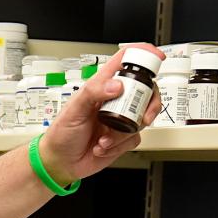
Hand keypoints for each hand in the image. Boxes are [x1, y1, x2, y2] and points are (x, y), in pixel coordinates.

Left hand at [38, 44, 164, 184]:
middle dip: (146, 103)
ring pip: (142, 117)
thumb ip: (93, 92)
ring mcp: (120, 119)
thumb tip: (117, 85)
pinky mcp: (122, 138)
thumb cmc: (61, 134)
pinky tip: (103, 145)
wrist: (61, 163)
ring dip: (124, 132)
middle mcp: (113, 100)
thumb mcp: (73, 109)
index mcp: (100, 86)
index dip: (141, 55)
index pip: (124, 62)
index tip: (156, 56)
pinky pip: (135, 138)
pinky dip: (119, 145)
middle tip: (137, 114)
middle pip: (144, 90)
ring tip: (105, 137)